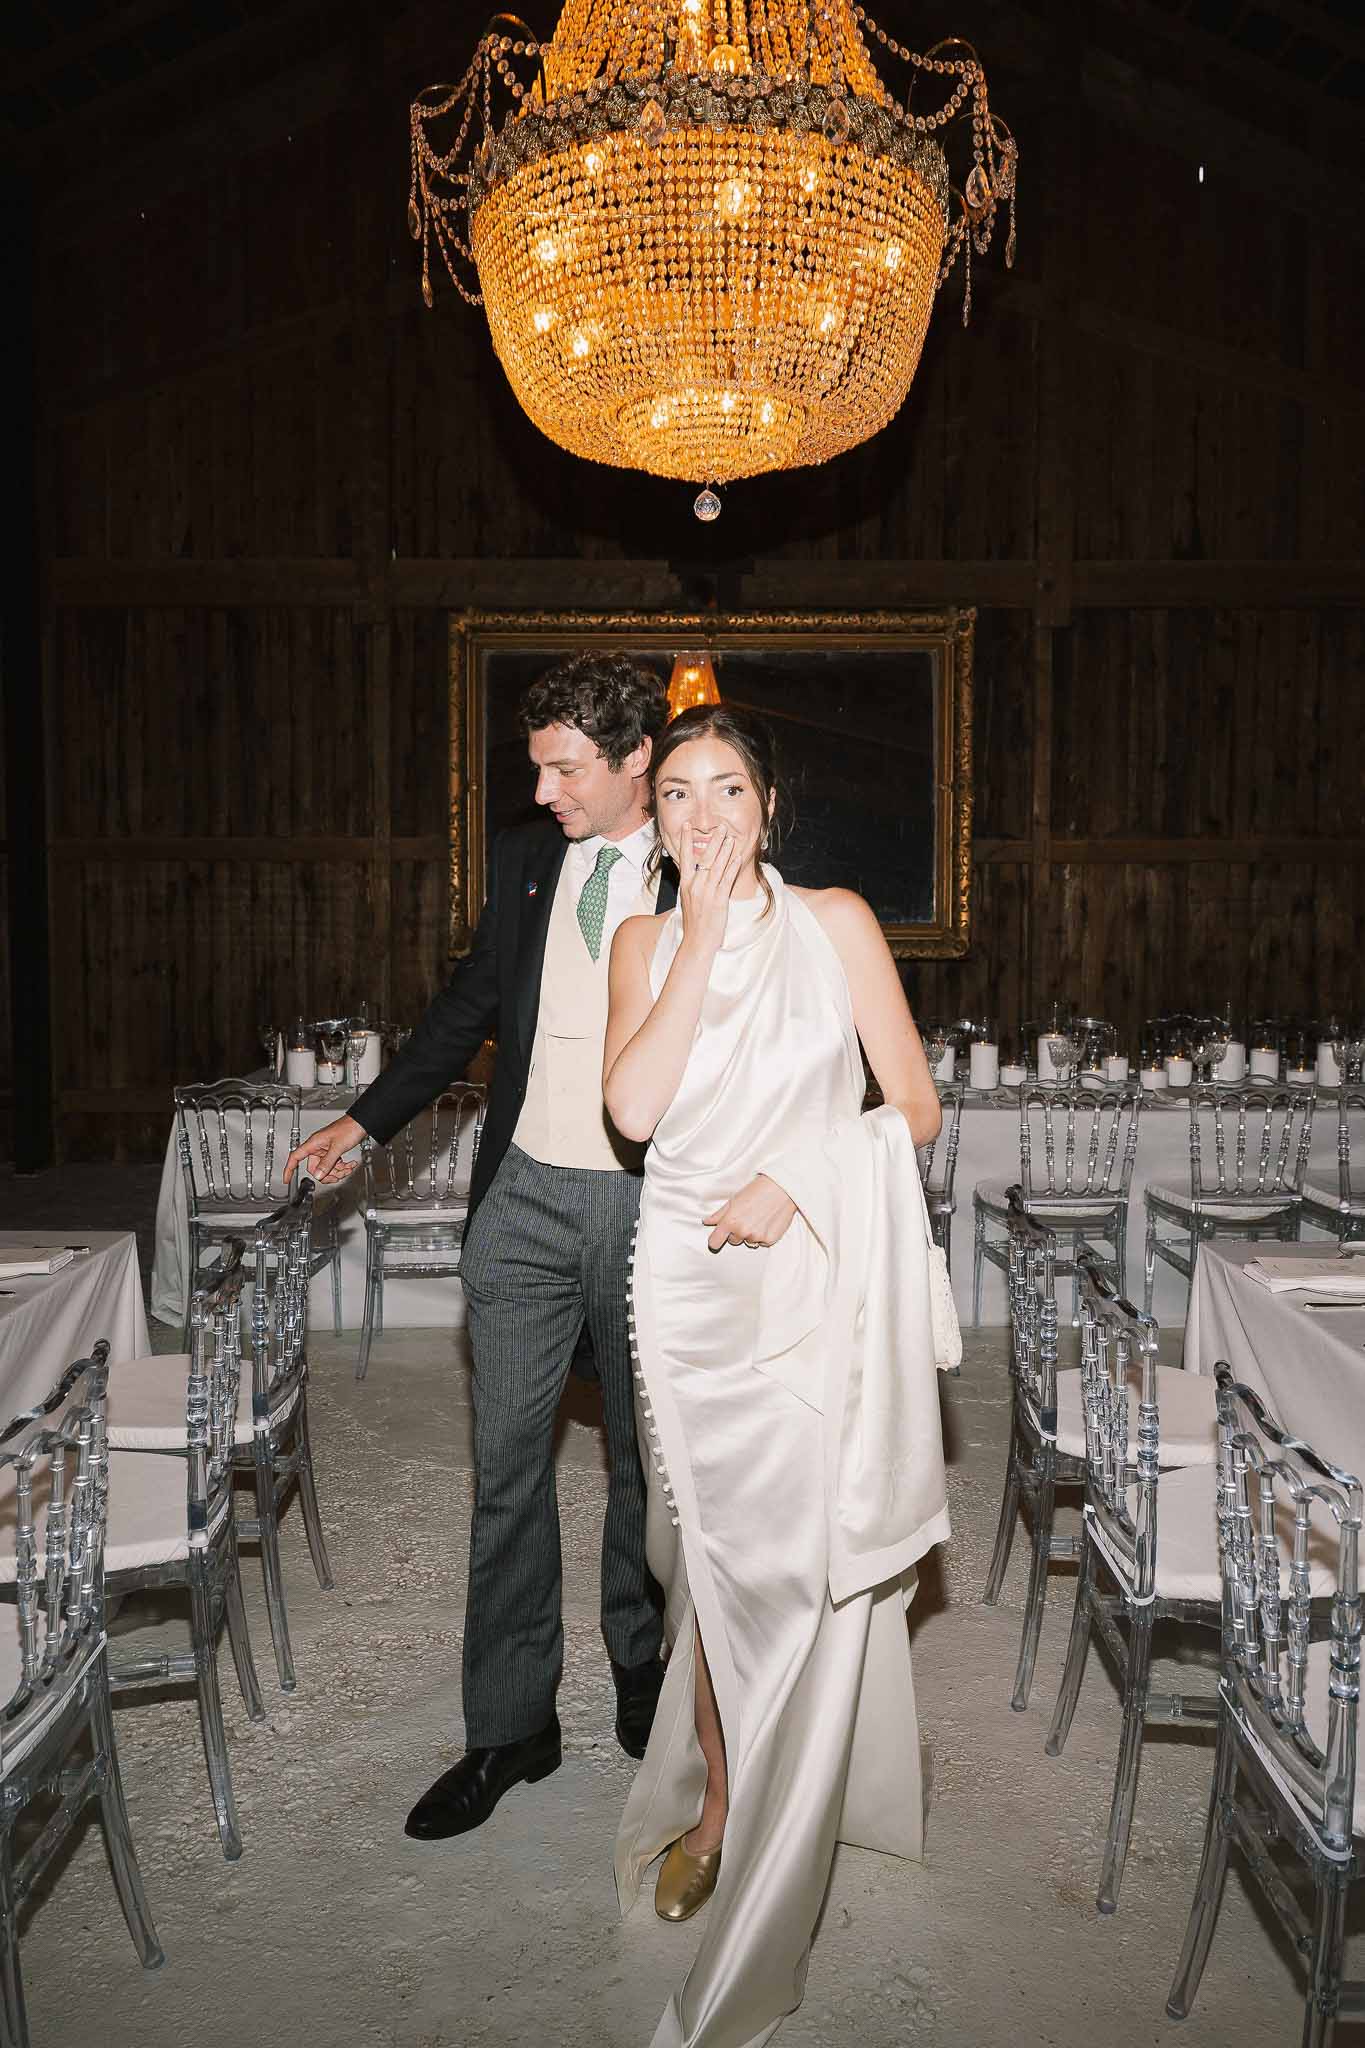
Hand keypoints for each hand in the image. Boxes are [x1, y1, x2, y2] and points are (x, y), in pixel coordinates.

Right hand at [283, 1115, 364, 1186]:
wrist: (361, 1123)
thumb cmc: (349, 1128)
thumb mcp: (337, 1148)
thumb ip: (327, 1163)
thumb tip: (318, 1175)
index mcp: (313, 1143)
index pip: (295, 1157)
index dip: (289, 1169)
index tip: (287, 1180)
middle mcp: (317, 1147)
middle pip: (314, 1168)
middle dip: (327, 1174)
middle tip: (338, 1175)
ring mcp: (325, 1150)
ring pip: (325, 1168)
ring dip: (337, 1171)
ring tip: (347, 1167)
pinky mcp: (333, 1151)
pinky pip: (333, 1164)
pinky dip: (342, 1167)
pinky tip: (349, 1164)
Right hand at [677, 821, 745, 956]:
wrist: (697, 942)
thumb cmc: (694, 922)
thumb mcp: (688, 900)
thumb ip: (692, 884)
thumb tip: (694, 870)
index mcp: (685, 884)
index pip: (684, 857)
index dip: (685, 840)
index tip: (687, 825)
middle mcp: (694, 886)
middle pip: (704, 858)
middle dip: (713, 841)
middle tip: (720, 826)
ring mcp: (707, 893)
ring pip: (716, 866)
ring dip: (724, 850)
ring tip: (730, 837)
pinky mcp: (718, 900)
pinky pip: (726, 880)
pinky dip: (732, 867)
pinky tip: (737, 857)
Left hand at [703, 1175, 796, 1252]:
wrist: (781, 1188)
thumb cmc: (757, 1190)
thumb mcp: (734, 1200)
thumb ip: (719, 1214)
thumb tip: (706, 1221)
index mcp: (730, 1221)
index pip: (714, 1242)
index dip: (715, 1240)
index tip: (718, 1238)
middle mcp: (742, 1231)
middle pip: (733, 1241)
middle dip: (737, 1232)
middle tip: (746, 1217)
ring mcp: (756, 1237)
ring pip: (748, 1242)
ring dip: (751, 1234)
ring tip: (758, 1218)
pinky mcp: (770, 1240)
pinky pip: (762, 1243)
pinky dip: (763, 1235)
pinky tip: (767, 1222)